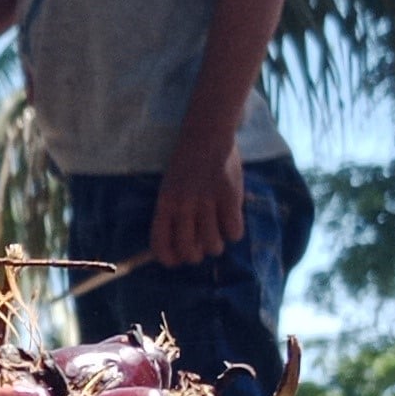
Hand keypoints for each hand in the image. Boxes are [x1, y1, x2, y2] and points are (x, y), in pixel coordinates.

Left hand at [151, 134, 244, 265]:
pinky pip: (234, 232)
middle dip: (196, 255)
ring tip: (219, 231)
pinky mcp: (230, 198)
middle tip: (203, 246)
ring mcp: (207, 202)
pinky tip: (232, 220)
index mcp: (165, 203)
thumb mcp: (171, 187)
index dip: (169, 259)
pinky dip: (234, 232)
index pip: (160, 244)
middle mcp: (183, 206)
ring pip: (213, 245)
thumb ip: (174, 213)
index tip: (177, 261)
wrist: (207, 135)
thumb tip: (180, 244)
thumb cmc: (188, 163)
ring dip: (217, 244)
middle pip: (189, 251)